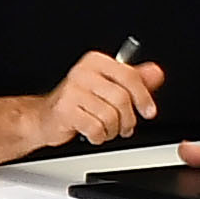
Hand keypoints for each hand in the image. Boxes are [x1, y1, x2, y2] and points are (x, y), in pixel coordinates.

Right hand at [39, 51, 160, 152]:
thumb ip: (134, 80)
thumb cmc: (77, 103)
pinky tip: (93, 133)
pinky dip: (98, 136)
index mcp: (96, 62)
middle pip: (122, 98)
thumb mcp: (108, 87)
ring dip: (112, 130)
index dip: (143, 96)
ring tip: (106, 129)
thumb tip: (156, 73)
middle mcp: (83, 72)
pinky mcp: (65, 110)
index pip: (129, 76)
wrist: (44, 118)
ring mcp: (72, 91)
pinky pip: (95, 128)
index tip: (149, 111)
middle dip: (127, 119)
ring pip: (110, 116)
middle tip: (125, 126)